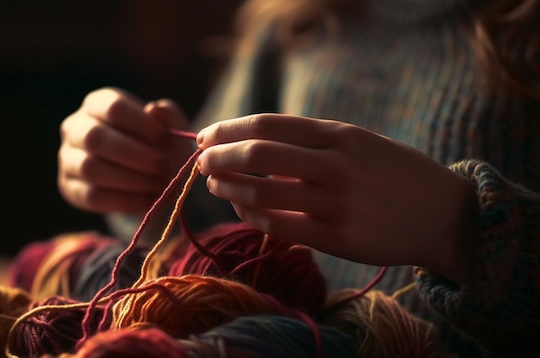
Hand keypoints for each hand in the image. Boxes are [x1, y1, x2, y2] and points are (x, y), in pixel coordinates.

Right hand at [58, 87, 192, 215]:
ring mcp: (68, 158)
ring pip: (90, 168)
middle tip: (165, 166)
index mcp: (97, 103)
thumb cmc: (157, 145)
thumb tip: (157, 109)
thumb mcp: (168, 128)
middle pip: (95, 137)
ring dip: (131, 179)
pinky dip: (125, 200)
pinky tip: (150, 201)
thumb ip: (168, 116)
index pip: (114, 108)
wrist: (145, 175)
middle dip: (135, 155)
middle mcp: (75, 127)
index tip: (167, 139)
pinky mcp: (70, 188)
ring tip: (160, 184)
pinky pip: (93, 196)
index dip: (142, 124)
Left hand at [196, 114, 477, 281]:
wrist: (444, 215)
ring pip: (261, 192)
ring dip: (229, 188)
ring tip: (216, 185)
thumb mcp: (358, 142)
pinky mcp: (337, 238)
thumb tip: (251, 147)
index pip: (267, 124)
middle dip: (218, 157)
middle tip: (201, 161)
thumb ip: (311, 142)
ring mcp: (336, 203)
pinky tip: (243, 210)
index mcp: (339, 134)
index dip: (228, 129)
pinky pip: (278, 226)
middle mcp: (335, 164)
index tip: (206, 136)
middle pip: (257, 154)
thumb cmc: (395, 174)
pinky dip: (251, 216)